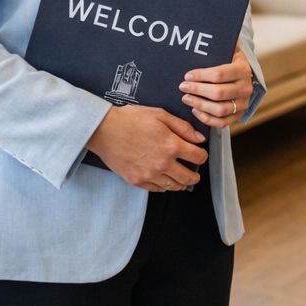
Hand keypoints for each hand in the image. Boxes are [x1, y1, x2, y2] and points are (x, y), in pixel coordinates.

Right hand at [86, 104, 206, 191]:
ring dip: (181, 182)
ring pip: (174, 186)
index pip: (199, 157)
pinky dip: (164, 186)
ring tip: (180, 177)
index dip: (202, 155)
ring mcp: (149, 175)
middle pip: (189, 177)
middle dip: (195, 174)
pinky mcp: (137, 181)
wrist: (103, 130)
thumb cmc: (130, 119)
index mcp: (172, 146)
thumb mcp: (160, 115)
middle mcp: (163, 164)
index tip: (199, 154)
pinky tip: (163, 179)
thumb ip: (183, 127)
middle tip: (194, 172)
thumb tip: (199, 139)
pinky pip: (157, 190)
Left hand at [180, 45, 254, 127]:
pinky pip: (222, 122)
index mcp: (243, 69)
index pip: (219, 74)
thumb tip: (207, 27)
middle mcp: (246, 88)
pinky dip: (206, 118)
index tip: (187, 75)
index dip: (200, 76)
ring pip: (219, 109)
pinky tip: (195, 110)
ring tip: (186, 98)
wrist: (243, 74)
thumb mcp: (227, 48)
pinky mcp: (239, 115)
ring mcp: (244, 103)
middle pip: (218, 93)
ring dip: (199, 105)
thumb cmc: (229, 60)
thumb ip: (219, 41)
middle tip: (183, 87)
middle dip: (196, 90)